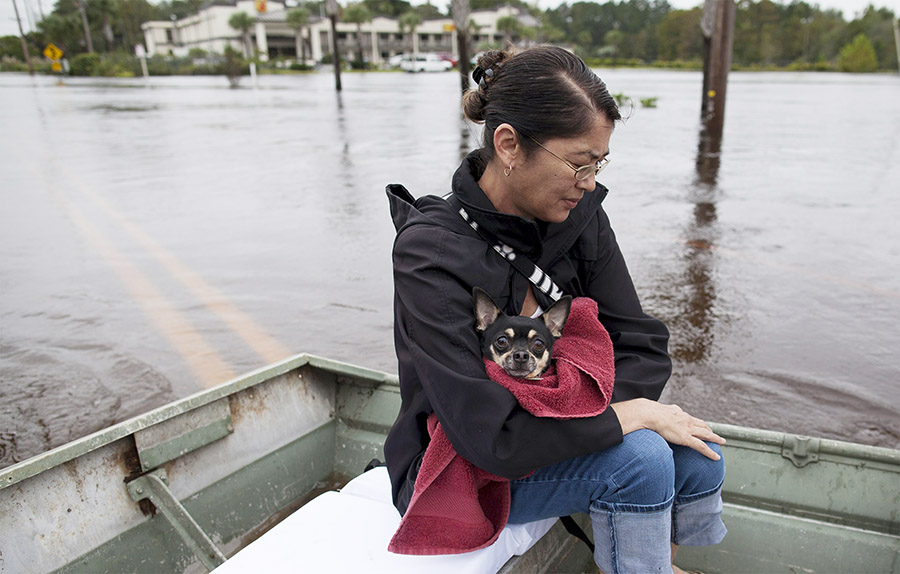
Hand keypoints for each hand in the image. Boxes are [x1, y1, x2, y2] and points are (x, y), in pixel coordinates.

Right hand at [610, 399, 724, 460]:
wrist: (647, 413)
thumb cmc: (646, 412)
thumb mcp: (653, 410)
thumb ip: (654, 413)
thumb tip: (647, 411)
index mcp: (677, 412)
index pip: (690, 418)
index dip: (696, 422)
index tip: (700, 425)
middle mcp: (685, 419)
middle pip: (701, 424)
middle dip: (708, 429)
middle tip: (714, 433)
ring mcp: (687, 428)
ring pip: (706, 434)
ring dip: (715, 438)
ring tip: (722, 441)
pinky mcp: (686, 438)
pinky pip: (701, 447)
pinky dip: (710, 452)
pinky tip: (716, 457)